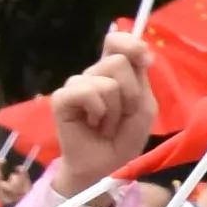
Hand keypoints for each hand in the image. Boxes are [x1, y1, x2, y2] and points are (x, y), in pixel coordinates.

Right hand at [41, 32, 154, 198]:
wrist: (104, 165)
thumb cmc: (124, 136)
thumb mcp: (144, 107)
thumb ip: (141, 77)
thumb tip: (141, 53)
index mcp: (115, 72)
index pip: (116, 41)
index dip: (130, 44)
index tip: (145, 61)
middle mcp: (94, 74)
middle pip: (117, 61)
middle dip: (130, 93)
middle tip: (124, 115)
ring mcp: (76, 85)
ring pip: (105, 80)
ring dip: (115, 109)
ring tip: (107, 124)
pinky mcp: (61, 99)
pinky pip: (85, 92)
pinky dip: (98, 111)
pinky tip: (93, 123)